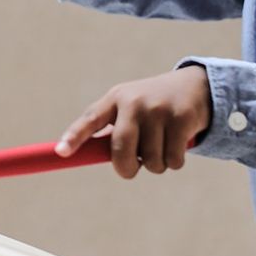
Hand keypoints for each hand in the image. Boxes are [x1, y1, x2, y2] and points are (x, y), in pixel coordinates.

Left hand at [54, 67, 212, 178]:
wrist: (194, 86)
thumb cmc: (152, 107)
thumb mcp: (129, 110)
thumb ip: (111, 131)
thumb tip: (88, 159)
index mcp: (115, 99)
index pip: (89, 119)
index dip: (74, 137)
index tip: (61, 152)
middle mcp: (134, 102)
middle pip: (121, 150)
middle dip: (126, 168)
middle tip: (132, 169)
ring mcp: (158, 109)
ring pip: (150, 161)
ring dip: (156, 165)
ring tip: (161, 146)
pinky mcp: (181, 118)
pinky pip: (172, 160)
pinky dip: (174, 162)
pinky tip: (177, 146)